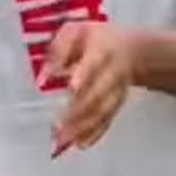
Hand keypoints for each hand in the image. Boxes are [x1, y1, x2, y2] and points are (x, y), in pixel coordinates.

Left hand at [41, 23, 136, 155]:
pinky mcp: (117, 105)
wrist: (133, 50)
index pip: (93, 64)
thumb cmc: (94, 39)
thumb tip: (42, 78)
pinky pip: (107, 121)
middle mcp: (113, 73)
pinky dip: (95, 133)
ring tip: (63, 140)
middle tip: (57, 126)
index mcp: (101, 50)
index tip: (72, 88)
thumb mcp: (76, 31)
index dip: (84, 76)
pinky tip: (81, 144)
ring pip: (102, 111)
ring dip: (83, 127)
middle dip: (78, 111)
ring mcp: (117, 91)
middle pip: (98, 94)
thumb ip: (58, 50)